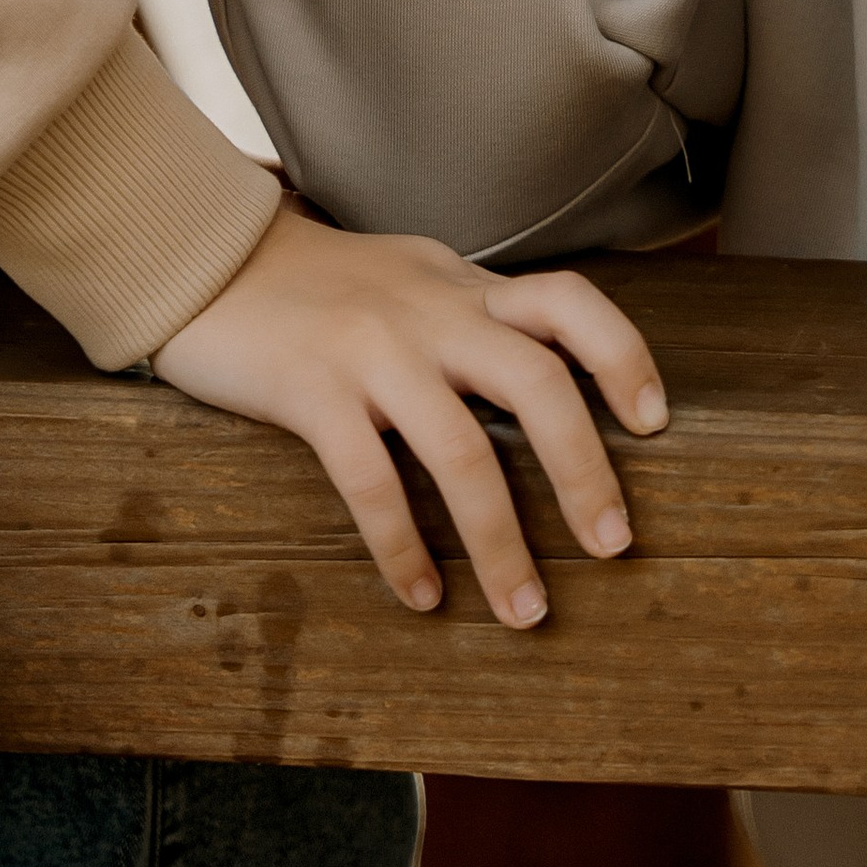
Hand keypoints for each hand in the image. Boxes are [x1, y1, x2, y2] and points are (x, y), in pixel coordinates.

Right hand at [152, 204, 666, 626]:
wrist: (211, 256)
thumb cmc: (324, 280)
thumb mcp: (414, 276)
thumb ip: (473, 313)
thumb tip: (548, 368)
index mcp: (464, 286)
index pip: (569, 302)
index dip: (623, 356)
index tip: (655, 423)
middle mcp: (432, 312)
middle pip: (537, 383)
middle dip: (584, 471)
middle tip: (612, 546)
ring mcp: (372, 350)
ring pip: (460, 448)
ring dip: (500, 540)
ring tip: (525, 610)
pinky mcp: (311, 392)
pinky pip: (370, 480)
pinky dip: (403, 547)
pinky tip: (422, 594)